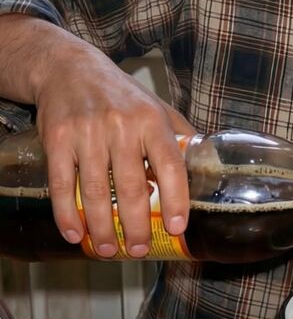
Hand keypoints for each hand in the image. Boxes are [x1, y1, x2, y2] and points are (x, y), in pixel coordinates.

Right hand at [32, 30, 194, 258]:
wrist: (70, 68)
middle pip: (131, 187)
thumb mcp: (156, 106)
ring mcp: (88, 133)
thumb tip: (207, 164)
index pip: (171, 165)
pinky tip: (76, 235)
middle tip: (139, 250)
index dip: (176, 199)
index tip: (177, 227)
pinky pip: (62, 185)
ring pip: (96, 192)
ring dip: (102, 228)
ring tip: (110, 250)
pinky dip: (67, 215)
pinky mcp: (58, 139)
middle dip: (135, 227)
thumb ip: (180, 134)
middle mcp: (122, 126)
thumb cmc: (120, 95)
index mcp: (152, 120)